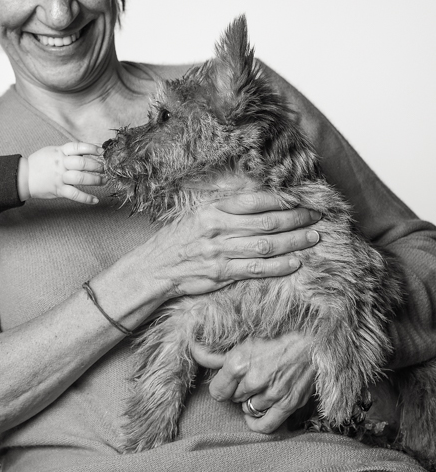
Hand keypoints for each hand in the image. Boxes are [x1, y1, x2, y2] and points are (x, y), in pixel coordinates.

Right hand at [21, 142, 103, 203]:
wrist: (23, 176)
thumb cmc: (39, 163)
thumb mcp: (52, 151)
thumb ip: (67, 152)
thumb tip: (85, 153)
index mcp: (60, 152)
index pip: (78, 147)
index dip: (91, 148)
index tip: (101, 151)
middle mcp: (61, 163)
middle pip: (83, 163)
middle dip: (97, 166)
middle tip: (106, 169)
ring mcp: (60, 177)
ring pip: (81, 178)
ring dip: (96, 180)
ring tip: (104, 181)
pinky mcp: (58, 190)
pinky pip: (75, 194)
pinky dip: (86, 198)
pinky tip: (95, 200)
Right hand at [135, 190, 320, 299]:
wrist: (153, 268)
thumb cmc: (176, 241)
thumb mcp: (195, 215)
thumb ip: (225, 210)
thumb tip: (258, 200)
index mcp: (212, 210)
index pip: (254, 200)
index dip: (282, 199)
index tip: (303, 198)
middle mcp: (217, 228)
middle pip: (266, 222)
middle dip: (296, 218)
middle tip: (317, 217)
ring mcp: (219, 252)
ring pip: (266, 245)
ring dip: (294, 242)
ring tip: (313, 238)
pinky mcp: (220, 273)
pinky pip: (256, 269)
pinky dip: (278, 266)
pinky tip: (295, 263)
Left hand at [192, 332, 315, 432]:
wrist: (310, 345)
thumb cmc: (274, 342)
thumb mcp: (242, 344)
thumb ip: (215, 354)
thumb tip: (192, 349)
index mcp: (238, 364)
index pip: (217, 390)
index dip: (221, 386)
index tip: (227, 381)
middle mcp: (253, 381)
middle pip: (233, 399)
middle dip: (237, 391)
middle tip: (247, 380)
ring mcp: (271, 394)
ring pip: (248, 409)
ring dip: (250, 401)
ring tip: (257, 389)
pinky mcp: (288, 404)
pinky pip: (266, 426)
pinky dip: (256, 423)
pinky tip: (253, 416)